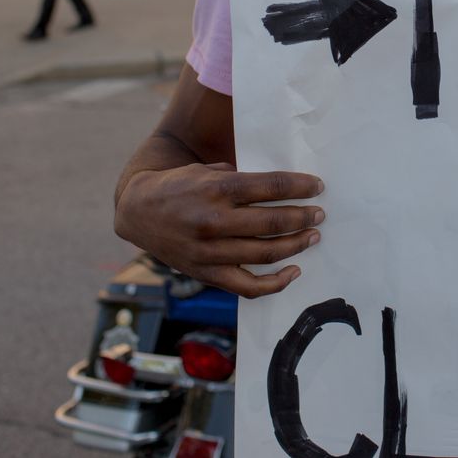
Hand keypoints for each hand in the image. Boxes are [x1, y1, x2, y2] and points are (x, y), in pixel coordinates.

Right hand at [114, 163, 324, 297]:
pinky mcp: (207, 273)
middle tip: (320, 214)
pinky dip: (276, 283)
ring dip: (296, 245)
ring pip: (266, 253)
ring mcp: (210, 251)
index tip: (318, 186)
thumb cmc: (178, 186)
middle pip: (274, 222)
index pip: (272, 187)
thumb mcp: (205, 170)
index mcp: (216, 189)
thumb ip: (239, 177)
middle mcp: (215, 221)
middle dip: (304, 216)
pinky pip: (248, 287)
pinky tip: (294, 272)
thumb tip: (281, 186)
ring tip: (312, 236)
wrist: (138, 211)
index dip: (301, 186)